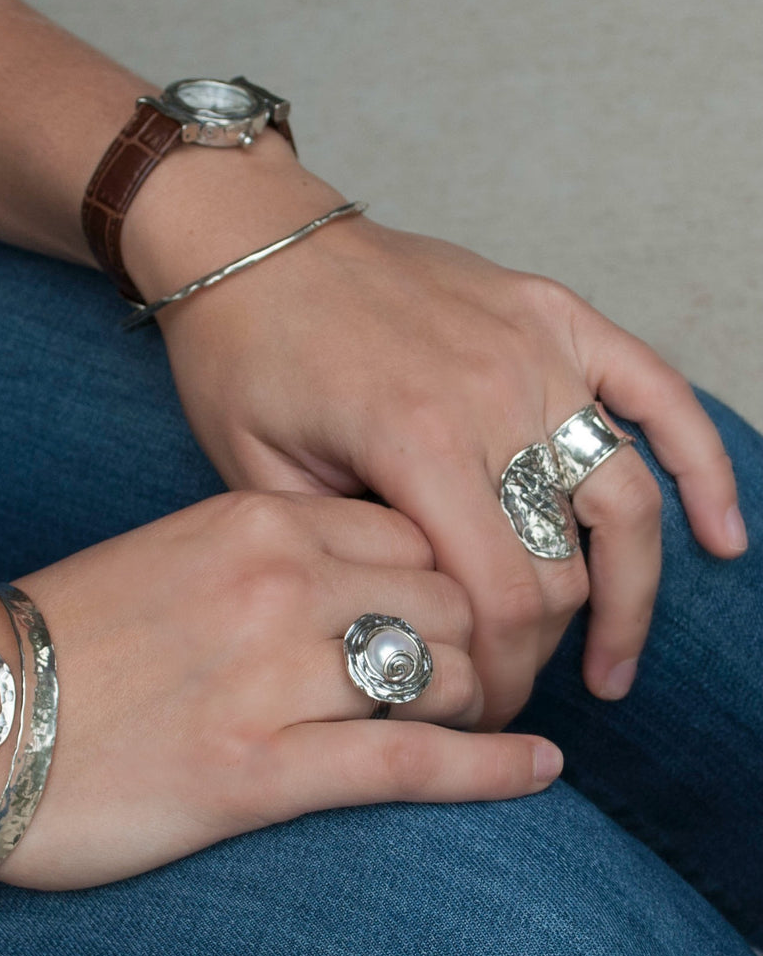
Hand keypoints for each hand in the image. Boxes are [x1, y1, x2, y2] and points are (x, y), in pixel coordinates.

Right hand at [0, 493, 560, 890]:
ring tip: (491, 719)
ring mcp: (272, 673)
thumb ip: (277, 550)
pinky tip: (538, 768)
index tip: (468, 605)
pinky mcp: (259, 768)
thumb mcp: (180, 551)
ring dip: (482, 699)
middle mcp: (277, 581)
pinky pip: (412, 762)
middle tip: (490, 671)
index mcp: (256, 518)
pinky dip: (492, 768)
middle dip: (482, 636)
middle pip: (445, 596)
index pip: (415, 531)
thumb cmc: (68, 635)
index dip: (459, 572)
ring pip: (441, 672)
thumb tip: (370, 574)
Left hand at [122, 141, 744, 727]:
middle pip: (561, 563)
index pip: (498, 598)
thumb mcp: (257, 474)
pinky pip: (655, 392)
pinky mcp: (551, 313)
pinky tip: (720, 535)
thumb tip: (418, 618)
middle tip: (519, 690)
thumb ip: (348, 552)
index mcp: (414, 441)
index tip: (480, 713)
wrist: (252, 242)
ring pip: (624, 498)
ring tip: (614, 660)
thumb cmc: (241, 354)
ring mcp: (533, 348)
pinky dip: (700, 465)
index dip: (500, 678)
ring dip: (632, 592)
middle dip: (544, 651)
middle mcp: (493, 395)